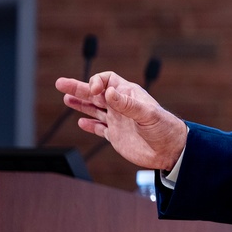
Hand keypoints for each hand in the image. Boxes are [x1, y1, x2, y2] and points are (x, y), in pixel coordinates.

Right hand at [55, 71, 186, 170]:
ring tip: (66, 98)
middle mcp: (121, 106)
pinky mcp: (116, 136)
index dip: (97, 82)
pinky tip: (81, 122)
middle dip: (78, 88)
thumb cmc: (166, 129)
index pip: (108, 80)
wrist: (171, 151)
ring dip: (80, 103)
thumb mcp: (148, 114)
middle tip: (61, 83)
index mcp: (129, 95)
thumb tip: (109, 92)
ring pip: (94, 109)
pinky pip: (99, 128)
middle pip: (95, 93)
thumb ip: (128, 104)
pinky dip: (89, 125)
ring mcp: (118, 121)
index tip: (94, 92)